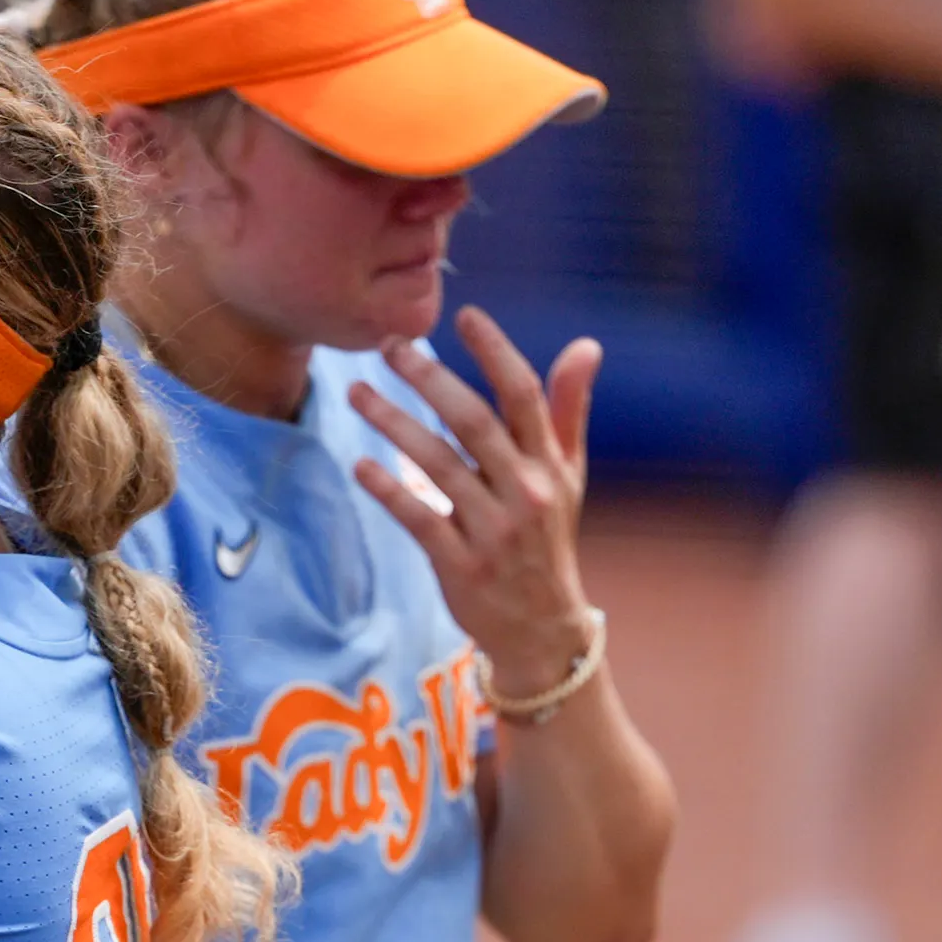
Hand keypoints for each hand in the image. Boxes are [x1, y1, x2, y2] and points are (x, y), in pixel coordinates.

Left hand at [348, 307, 601, 693]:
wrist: (543, 627)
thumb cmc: (547, 539)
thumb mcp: (568, 476)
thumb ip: (568, 410)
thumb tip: (586, 344)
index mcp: (550, 465)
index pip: (525, 397)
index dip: (496, 352)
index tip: (465, 314)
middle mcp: (526, 492)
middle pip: (474, 423)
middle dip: (430, 380)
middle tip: (389, 347)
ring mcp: (494, 531)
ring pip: (438, 465)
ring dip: (393, 424)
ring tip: (355, 393)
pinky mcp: (461, 565)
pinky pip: (419, 518)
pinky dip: (389, 490)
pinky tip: (359, 464)